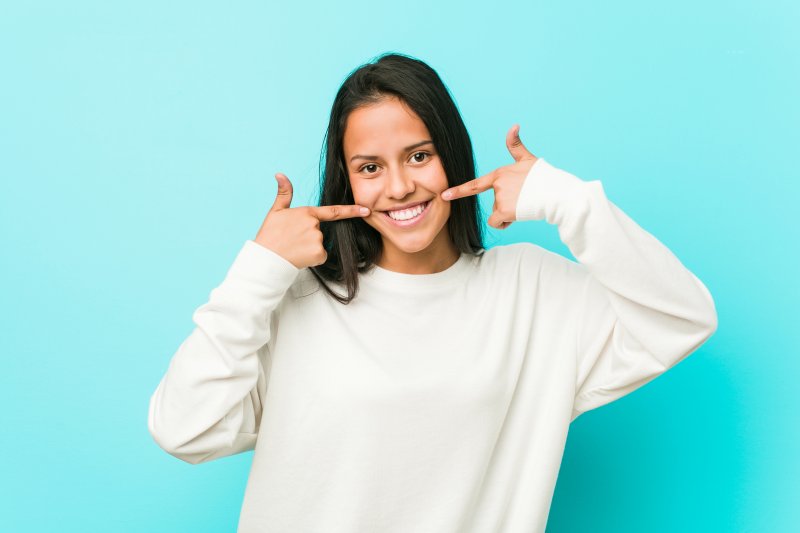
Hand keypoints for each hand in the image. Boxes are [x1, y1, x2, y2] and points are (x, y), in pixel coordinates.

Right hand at [254, 173, 370, 268]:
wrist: (266, 258)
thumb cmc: (269, 234)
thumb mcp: (276, 211)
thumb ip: (284, 193)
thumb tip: (280, 174)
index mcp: (307, 213)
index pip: (333, 211)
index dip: (351, 210)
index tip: (366, 210)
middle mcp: (315, 225)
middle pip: (320, 231)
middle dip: (309, 236)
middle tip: (292, 239)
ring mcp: (318, 239)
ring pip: (320, 244)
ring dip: (310, 247)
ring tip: (294, 247)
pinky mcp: (319, 253)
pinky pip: (320, 255)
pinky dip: (312, 258)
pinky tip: (299, 256)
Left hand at [441, 124, 537, 229]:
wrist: (556, 192)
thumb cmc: (544, 177)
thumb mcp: (529, 159)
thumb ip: (516, 146)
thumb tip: (514, 125)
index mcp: (500, 174)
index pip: (475, 184)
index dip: (459, 190)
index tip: (445, 195)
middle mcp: (497, 186)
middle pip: (496, 203)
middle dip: (507, 205)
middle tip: (525, 199)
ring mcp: (500, 198)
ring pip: (498, 214)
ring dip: (509, 214)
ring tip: (525, 204)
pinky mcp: (504, 211)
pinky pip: (497, 223)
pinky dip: (505, 223)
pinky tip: (518, 215)